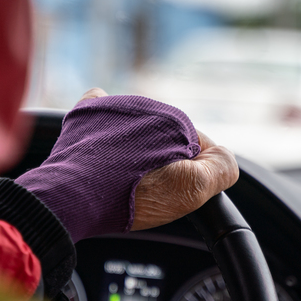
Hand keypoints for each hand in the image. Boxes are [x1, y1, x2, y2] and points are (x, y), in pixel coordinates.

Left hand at [78, 88, 238, 231]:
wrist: (76, 195)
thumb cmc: (132, 195)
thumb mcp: (192, 189)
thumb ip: (222, 167)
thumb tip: (224, 157)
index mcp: (176, 121)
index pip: (197, 146)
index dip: (192, 173)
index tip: (175, 191)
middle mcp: (147, 106)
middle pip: (166, 137)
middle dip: (162, 159)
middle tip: (148, 186)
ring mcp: (115, 107)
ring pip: (136, 125)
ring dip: (135, 144)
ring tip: (122, 174)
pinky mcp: (87, 114)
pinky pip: (102, 105)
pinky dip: (105, 116)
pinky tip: (104, 136)